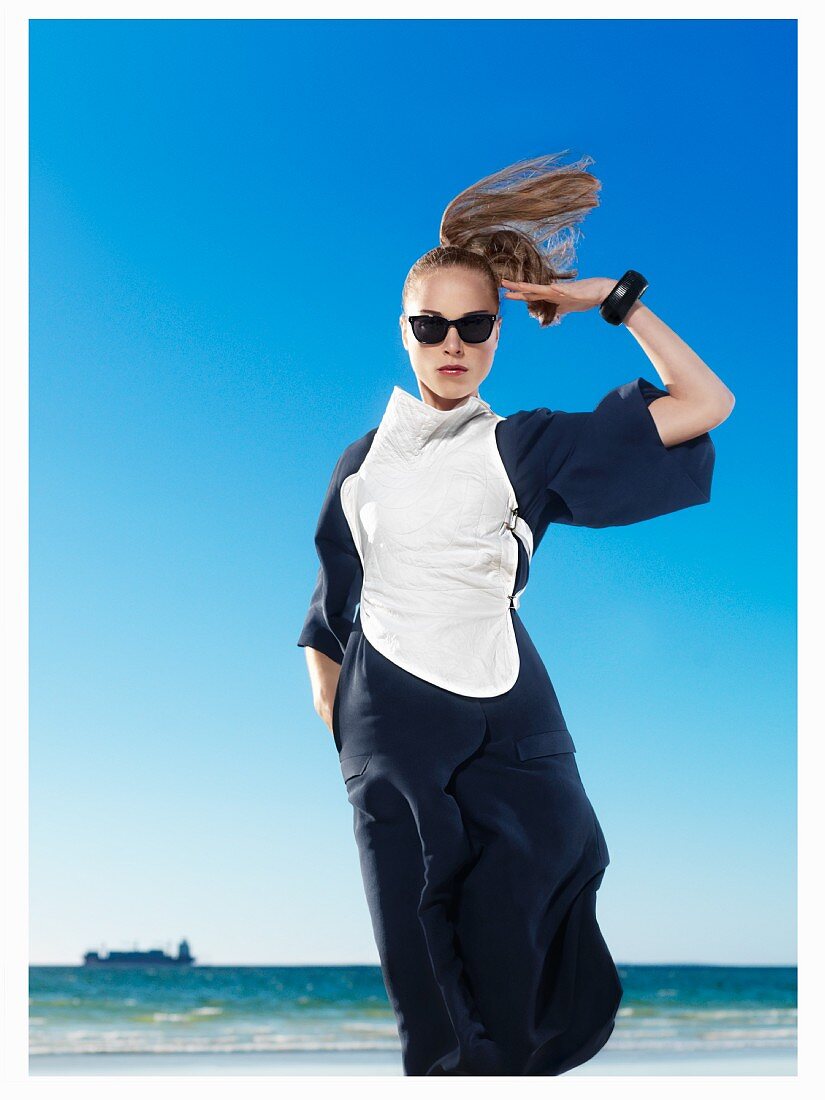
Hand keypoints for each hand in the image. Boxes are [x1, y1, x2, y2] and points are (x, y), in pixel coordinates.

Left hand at [501, 276, 615, 318]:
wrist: (602, 290)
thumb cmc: (585, 297)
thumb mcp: (568, 306)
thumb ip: (558, 309)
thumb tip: (549, 314)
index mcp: (553, 296)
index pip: (532, 295)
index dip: (519, 294)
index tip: (505, 292)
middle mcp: (556, 292)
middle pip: (533, 290)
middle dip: (518, 287)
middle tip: (502, 283)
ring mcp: (564, 291)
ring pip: (545, 288)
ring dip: (533, 287)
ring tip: (520, 284)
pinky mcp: (575, 291)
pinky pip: (565, 291)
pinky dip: (558, 291)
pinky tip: (552, 289)